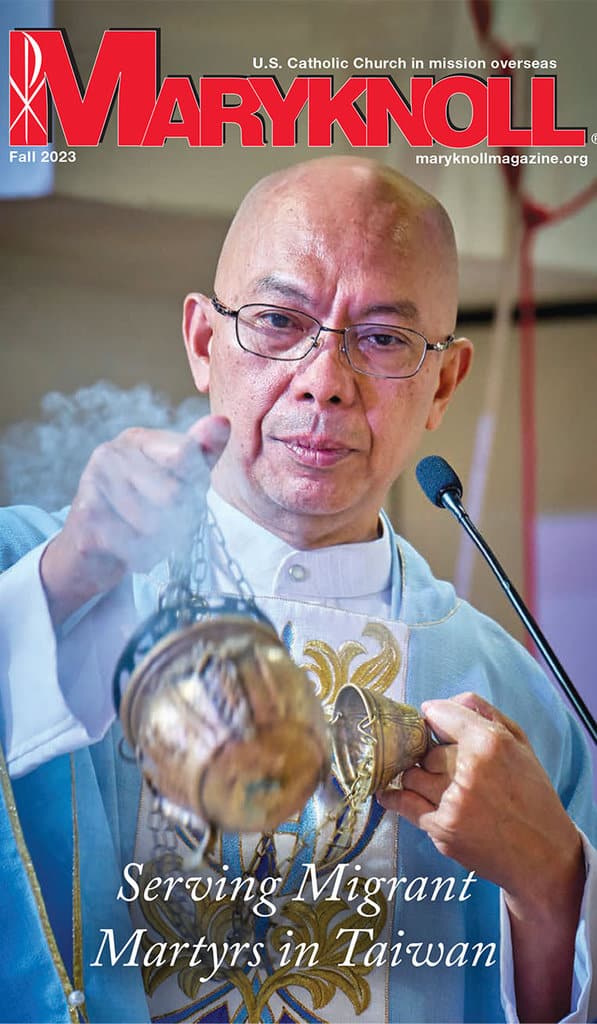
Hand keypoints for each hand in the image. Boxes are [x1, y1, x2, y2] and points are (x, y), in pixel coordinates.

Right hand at [40, 415, 230, 624]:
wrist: (91, 552)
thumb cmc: (144, 511)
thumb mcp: (179, 480)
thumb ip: (202, 454)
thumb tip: (223, 422)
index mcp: (138, 439)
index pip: (188, 456)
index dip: (195, 488)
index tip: (182, 496)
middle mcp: (111, 453)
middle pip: (174, 494)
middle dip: (178, 520)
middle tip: (163, 525)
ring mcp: (92, 482)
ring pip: (154, 523)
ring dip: (159, 543)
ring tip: (144, 538)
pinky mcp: (84, 518)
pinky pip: (133, 544)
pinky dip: (140, 557)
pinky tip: (129, 550)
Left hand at [377, 692, 582, 909]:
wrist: (543, 855)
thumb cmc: (533, 796)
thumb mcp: (519, 744)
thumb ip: (481, 713)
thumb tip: (435, 706)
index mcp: (489, 742)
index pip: (439, 714)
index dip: (437, 719)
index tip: (435, 724)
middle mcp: (468, 769)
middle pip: (426, 749)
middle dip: (434, 756)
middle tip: (453, 768)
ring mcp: (452, 801)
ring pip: (412, 774)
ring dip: (420, 777)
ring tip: (439, 786)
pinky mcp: (442, 828)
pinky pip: (403, 803)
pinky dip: (394, 797)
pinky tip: (388, 793)